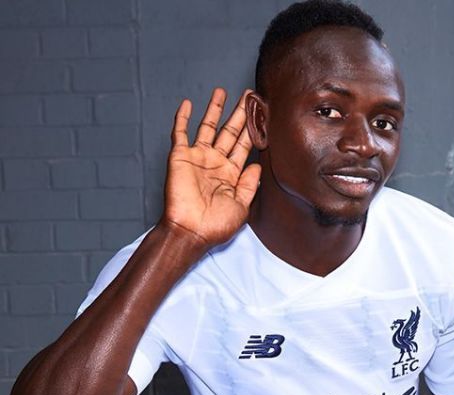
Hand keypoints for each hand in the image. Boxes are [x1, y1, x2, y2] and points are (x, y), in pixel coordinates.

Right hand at [162, 88, 261, 247]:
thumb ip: (250, 185)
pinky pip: (180, 133)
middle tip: (249, 96)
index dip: (253, 129)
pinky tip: (188, 104)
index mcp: (232, 174)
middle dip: (240, 113)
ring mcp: (198, 158)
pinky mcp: (180, 157)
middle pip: (230, 132)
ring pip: (208, 127)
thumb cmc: (215, 226)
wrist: (190, 232)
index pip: (245, 146)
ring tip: (222, 92)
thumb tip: (258, 166)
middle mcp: (216, 163)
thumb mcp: (242, 206)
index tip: (263, 115)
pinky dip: (182, 118)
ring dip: (215, 109)